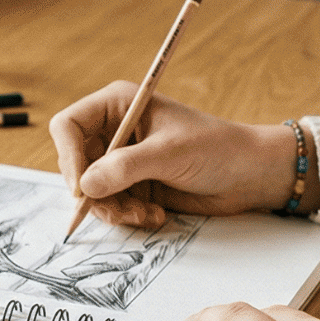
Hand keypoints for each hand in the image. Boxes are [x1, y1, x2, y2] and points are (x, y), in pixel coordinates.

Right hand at [48, 81, 312, 227]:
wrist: (251, 174)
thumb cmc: (217, 148)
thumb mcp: (169, 154)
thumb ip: (124, 168)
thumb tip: (84, 187)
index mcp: (117, 105)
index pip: (68, 126)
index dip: (69, 157)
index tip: (82, 188)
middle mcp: (114, 130)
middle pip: (75, 164)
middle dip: (94, 192)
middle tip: (118, 209)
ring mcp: (123, 160)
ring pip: (91, 191)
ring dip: (114, 209)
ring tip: (145, 214)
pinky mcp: (134, 185)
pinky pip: (111, 206)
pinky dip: (127, 216)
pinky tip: (155, 216)